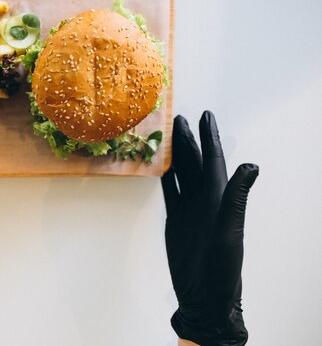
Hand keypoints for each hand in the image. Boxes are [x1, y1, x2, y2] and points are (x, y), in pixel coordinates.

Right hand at [161, 111, 258, 345]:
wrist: (204, 295)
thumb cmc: (221, 268)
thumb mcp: (230, 231)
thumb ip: (236, 198)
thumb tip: (251, 166)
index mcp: (219, 199)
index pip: (214, 161)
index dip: (210, 138)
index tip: (205, 116)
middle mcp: (205, 200)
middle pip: (195, 163)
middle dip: (188, 140)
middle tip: (179, 117)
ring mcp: (190, 209)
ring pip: (182, 174)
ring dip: (176, 155)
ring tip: (168, 135)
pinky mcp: (176, 219)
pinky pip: (170, 192)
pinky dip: (165, 177)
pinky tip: (160, 166)